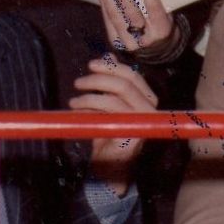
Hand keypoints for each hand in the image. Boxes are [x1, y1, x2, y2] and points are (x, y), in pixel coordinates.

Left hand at [70, 56, 159, 195]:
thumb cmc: (110, 135)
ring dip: (89, 97)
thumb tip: (109, 56)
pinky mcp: (133, 133)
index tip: (91, 64)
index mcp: (147, 99)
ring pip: (114, 97)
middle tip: (78, 82)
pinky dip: (89, 110)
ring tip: (73, 102)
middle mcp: (150, 109)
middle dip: (99, 78)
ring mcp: (143, 121)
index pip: (133, 75)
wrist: (110, 167)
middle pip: (125, 82)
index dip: (111, 67)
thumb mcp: (110, 104)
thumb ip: (111, 83)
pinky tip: (76, 112)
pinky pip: (108, 114)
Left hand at [95, 0, 174, 55]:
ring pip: (114, 16)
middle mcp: (145, 38)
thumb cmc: (161, 25)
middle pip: (131, 13)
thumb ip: (156, 0)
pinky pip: (107, 19)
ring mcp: (128, 41)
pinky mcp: (115, 41)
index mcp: (161, 30)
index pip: (154, 8)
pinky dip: (103, 2)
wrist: (156, 50)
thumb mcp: (167, 15)